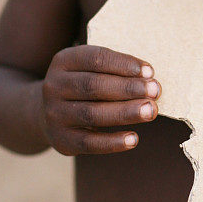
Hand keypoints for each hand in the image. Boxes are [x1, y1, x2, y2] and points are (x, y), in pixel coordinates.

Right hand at [41, 45, 160, 154]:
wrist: (47, 112)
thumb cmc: (83, 86)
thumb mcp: (90, 69)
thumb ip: (115, 70)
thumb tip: (148, 78)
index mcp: (64, 61)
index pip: (96, 58)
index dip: (124, 64)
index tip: (150, 71)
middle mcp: (54, 86)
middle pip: (94, 86)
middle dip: (128, 88)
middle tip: (156, 91)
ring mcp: (54, 114)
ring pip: (92, 114)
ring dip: (125, 112)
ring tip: (151, 111)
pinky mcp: (60, 139)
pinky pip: (89, 142)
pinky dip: (113, 142)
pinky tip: (134, 138)